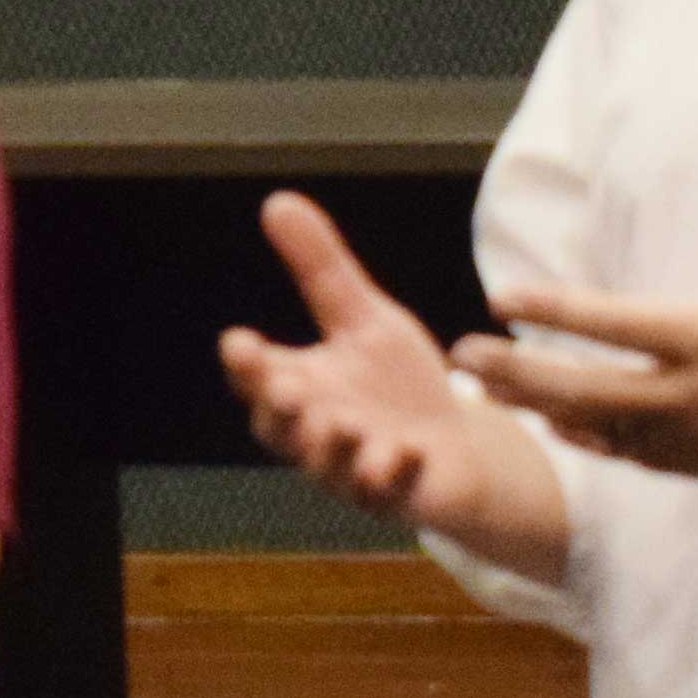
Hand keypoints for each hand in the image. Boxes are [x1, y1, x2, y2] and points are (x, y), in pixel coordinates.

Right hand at [222, 193, 563, 544]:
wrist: (458, 448)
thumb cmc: (398, 386)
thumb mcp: (364, 317)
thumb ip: (320, 268)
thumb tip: (277, 201)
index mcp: (300, 389)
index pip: (258, 378)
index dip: (246, 365)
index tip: (239, 342)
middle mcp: (315, 435)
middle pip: (281, 428)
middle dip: (281, 409)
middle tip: (287, 388)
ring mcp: (353, 470)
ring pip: (330, 465)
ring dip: (333, 444)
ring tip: (342, 422)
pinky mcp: (396, 496)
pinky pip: (388, 491)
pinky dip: (394, 472)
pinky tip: (405, 450)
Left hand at [455, 116, 697, 487]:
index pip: (617, 325)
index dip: (555, 312)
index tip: (503, 296)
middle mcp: (696, 396)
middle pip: (586, 389)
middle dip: (518, 373)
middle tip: (463, 355)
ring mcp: (696, 439)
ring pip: (599, 428)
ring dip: (540, 407)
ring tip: (488, 386)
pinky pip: (629, 455)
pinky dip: (586, 439)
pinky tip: (552, 422)